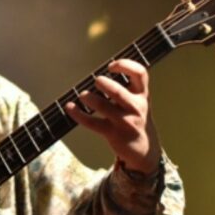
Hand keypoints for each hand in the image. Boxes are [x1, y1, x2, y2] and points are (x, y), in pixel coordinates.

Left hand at [64, 59, 160, 173]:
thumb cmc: (136, 119)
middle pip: (118, 91)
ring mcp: (124, 121)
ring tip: (83, 95)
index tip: (111, 66)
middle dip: (103, 84)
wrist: (144, 149)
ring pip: (103, 106)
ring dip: (89, 98)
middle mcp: (135, 107)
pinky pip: (91, 122)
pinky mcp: (113, 133)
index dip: (125, 65)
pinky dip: (77, 114)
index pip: (140, 74)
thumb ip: (127, 87)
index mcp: (142, 95)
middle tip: (96, 81)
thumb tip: (100, 74)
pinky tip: (70, 107)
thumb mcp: (139, 102)